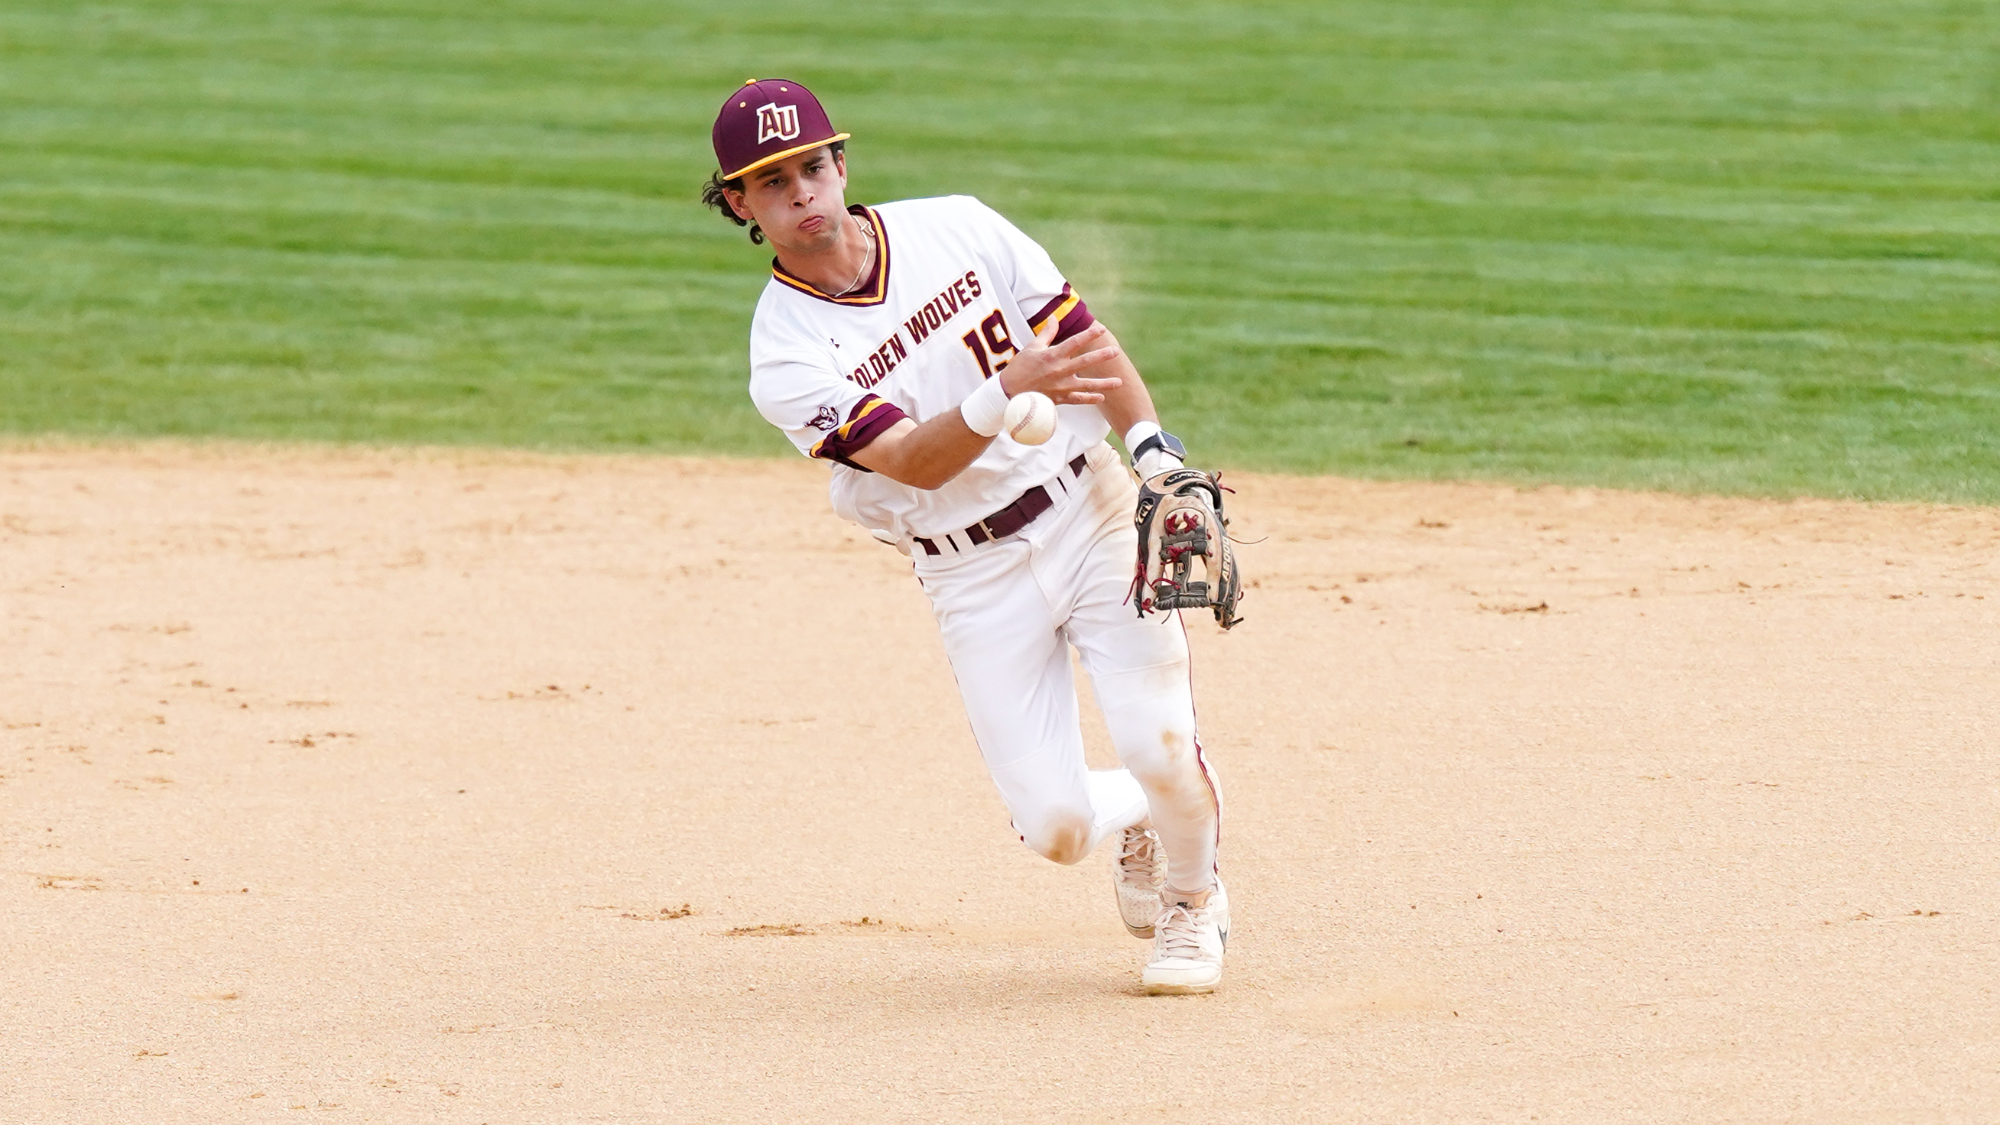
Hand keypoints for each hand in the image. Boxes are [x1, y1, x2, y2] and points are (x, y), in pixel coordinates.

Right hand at [997, 322, 1123, 404]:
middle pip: (1085, 362)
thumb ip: (1046, 334)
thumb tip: (1054, 318)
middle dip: (1102, 356)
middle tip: (1116, 351)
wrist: (1008, 392)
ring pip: (1087, 385)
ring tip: (1119, 382)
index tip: (1102, 329)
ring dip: (1104, 384)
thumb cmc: (1019, 367)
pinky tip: (1102, 397)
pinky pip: (1078, 400)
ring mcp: (1060, 386)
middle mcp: (1059, 370)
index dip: (1089, 335)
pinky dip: (1090, 399)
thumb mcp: (1032, 347)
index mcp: (1052, 355)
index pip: (1075, 342)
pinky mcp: (1059, 399)